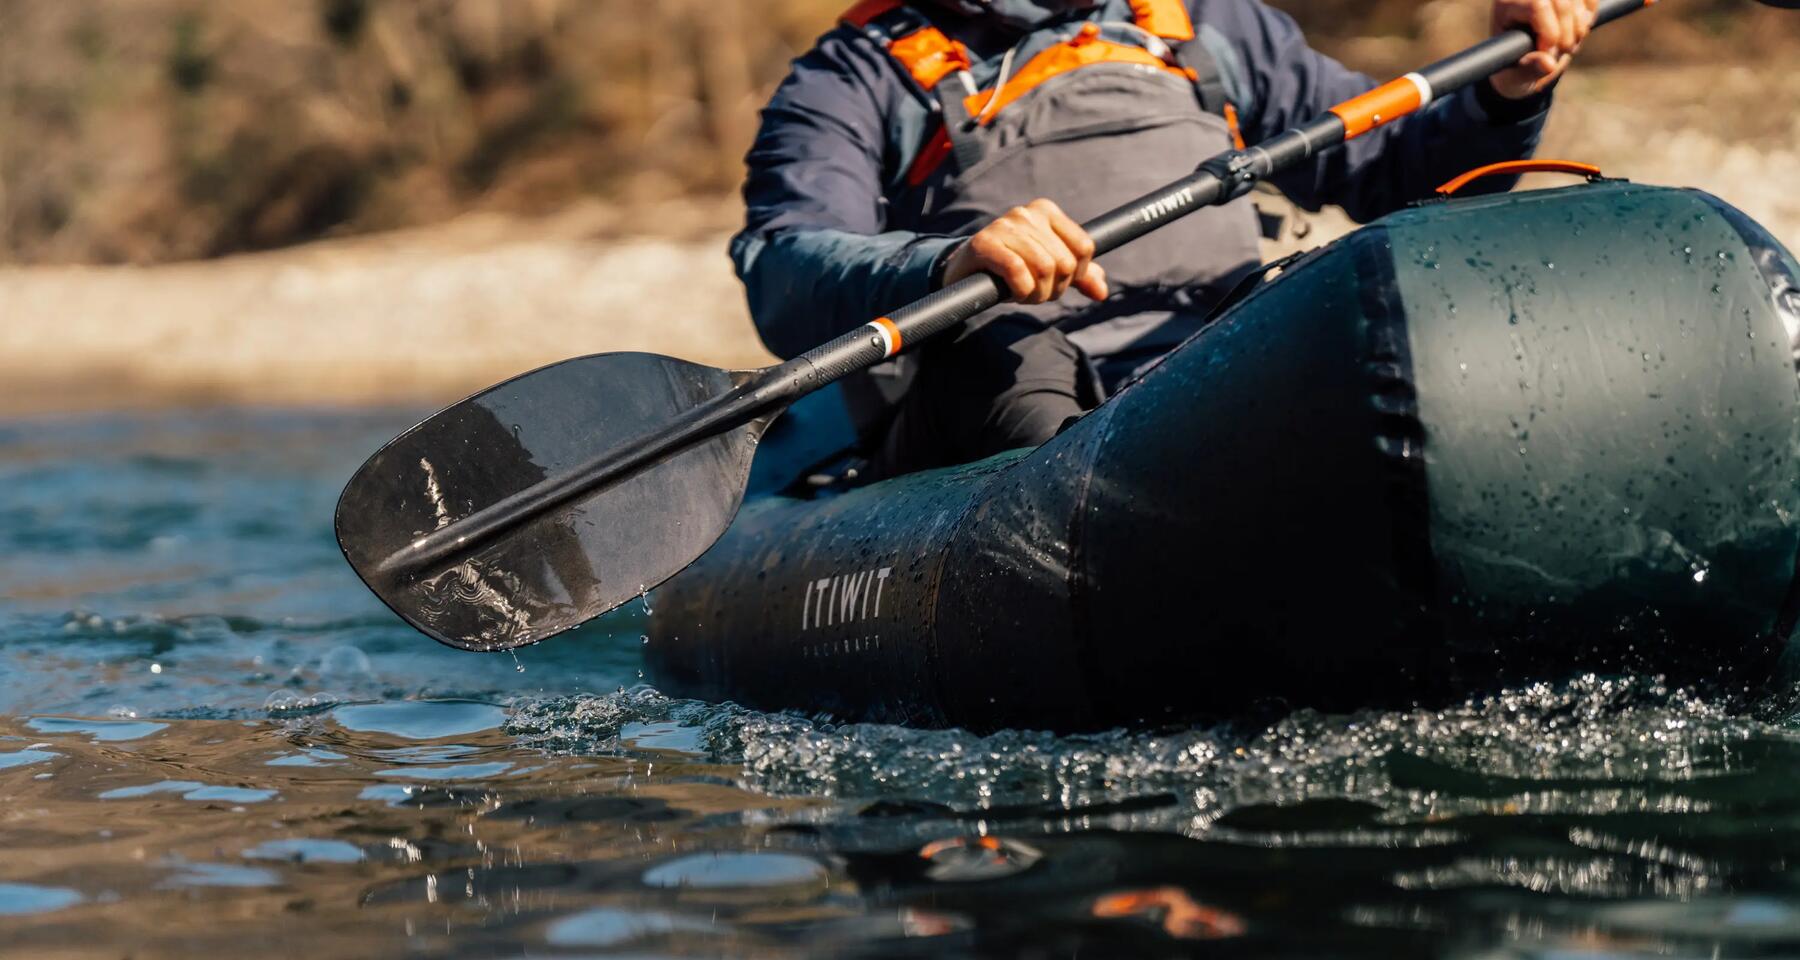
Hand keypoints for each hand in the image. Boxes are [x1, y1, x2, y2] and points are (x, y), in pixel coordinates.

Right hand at [941, 199, 1108, 303]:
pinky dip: (1020, 290)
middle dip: (1053, 288)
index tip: (1056, 281)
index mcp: (1046, 211)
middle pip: (1064, 262)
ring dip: (1036, 293)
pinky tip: (1011, 292)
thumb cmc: (1010, 268)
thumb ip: (1078, 276)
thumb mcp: (1048, 269)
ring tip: (1023, 293)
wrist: (966, 271)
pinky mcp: (984, 243)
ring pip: (1044, 268)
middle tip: (1035, 291)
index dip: (1075, 274)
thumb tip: (1102, 291)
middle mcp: (1026, 213)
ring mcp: (1004, 226)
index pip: (1083, 246)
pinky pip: (1018, 271)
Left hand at [1488, 0, 1596, 98]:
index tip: (1549, 54)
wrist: (1525, 58)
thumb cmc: (1514, 66)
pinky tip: (1578, 31)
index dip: (1550, 31)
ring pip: (1578, 1)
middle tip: (1563, 53)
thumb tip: (1548, 64)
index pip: (1537, 5)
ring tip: (1568, 46)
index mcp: (1506, 5)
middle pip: (1562, 2)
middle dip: (1567, 34)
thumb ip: (1529, 70)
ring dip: (1580, 28)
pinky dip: (1590, 17)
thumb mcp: (1515, 75)